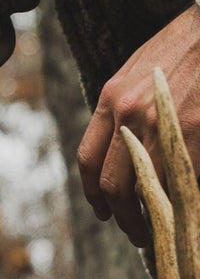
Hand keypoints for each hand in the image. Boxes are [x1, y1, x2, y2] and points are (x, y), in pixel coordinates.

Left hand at [79, 5, 199, 246]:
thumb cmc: (182, 47)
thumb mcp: (138, 73)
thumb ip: (124, 108)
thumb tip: (126, 150)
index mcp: (111, 100)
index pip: (89, 160)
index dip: (93, 193)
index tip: (104, 211)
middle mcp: (130, 115)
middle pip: (114, 184)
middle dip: (123, 216)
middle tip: (136, 231)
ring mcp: (164, 124)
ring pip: (149, 188)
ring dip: (154, 217)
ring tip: (164, 229)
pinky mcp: (195, 130)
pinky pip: (183, 177)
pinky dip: (183, 198)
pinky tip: (186, 208)